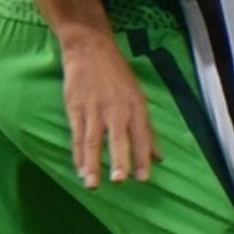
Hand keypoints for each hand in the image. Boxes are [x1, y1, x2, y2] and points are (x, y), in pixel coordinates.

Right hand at [59, 28, 154, 188]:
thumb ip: (147, 129)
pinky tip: (80, 169)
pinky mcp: (75, 108)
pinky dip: (78, 154)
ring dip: (93, 164)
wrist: (90, 49)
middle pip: (118, 139)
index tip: (144, 178)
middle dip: (119, 160)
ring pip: (93, 141)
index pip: (142, 136)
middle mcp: (115, 109)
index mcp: (135, 106)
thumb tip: (159, 157)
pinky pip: (77, 135)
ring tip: (93, 184)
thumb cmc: (118, 75)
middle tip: (120, 181)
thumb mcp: (139, 98)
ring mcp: (93, 109)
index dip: (143, 158)